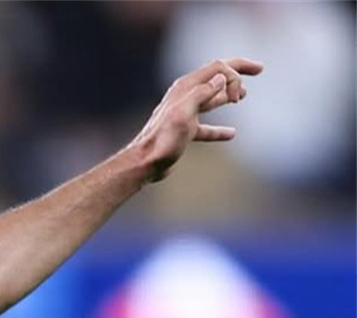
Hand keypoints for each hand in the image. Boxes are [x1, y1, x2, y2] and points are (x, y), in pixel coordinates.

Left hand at [133, 56, 262, 182]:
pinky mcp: (183, 132)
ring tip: (242, 97)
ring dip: (228, 95)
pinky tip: (231, 134)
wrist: (144, 163)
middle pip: (216, 77)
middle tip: (259, 69)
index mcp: (186, 87)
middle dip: (237, 71)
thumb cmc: (163, 140)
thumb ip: (203, 93)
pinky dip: (219, 129)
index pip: (218, 67)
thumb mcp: (184, 113)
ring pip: (212, 100)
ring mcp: (184, 114)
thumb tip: (221, 78)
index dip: (234, 75)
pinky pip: (206, 128)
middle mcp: (185, 97)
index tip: (238, 97)